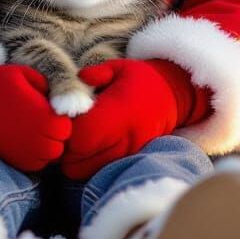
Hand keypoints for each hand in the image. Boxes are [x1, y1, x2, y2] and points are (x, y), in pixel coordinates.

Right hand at [0, 61, 71, 171]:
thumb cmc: (1, 82)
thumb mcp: (29, 73)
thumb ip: (54, 85)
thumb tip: (75, 101)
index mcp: (44, 118)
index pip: (68, 127)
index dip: (60, 116)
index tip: (48, 105)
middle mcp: (37, 141)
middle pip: (61, 144)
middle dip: (55, 132)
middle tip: (39, 115)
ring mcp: (24, 155)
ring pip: (50, 156)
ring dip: (46, 143)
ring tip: (30, 124)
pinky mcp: (14, 162)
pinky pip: (36, 164)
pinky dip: (34, 153)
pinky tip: (23, 135)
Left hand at [60, 58, 212, 180]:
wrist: (173, 97)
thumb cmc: (141, 79)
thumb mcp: (120, 67)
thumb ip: (97, 72)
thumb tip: (79, 78)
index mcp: (120, 111)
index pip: (82, 135)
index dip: (66, 131)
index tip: (65, 118)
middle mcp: (125, 138)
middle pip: (78, 161)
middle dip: (66, 148)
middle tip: (67, 130)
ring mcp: (128, 153)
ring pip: (86, 171)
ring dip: (75, 158)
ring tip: (79, 138)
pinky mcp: (130, 161)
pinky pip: (99, 171)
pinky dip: (88, 163)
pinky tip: (90, 146)